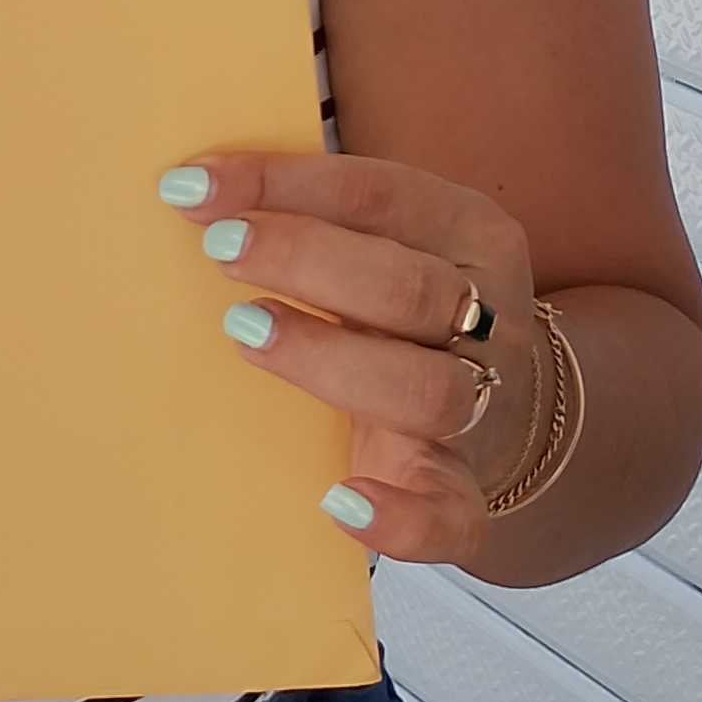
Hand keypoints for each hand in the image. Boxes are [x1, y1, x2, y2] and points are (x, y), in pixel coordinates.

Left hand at [160, 151, 541, 568]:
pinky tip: (337, 502)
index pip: (380, 194)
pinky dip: (401, 517)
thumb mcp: (387, 242)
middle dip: (307, 260)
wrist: (509, 409)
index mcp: (468, 234)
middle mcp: (487, 318)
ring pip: (428, 390)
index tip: (194, 184)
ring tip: (243, 333)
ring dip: (331, 361)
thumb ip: (317, 215)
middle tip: (218, 249)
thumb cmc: (406, 308)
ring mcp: (482, 409)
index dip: (286, 184)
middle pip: (410, 289)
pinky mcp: (464, 491)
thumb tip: (192, 186)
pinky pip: (451, 515)